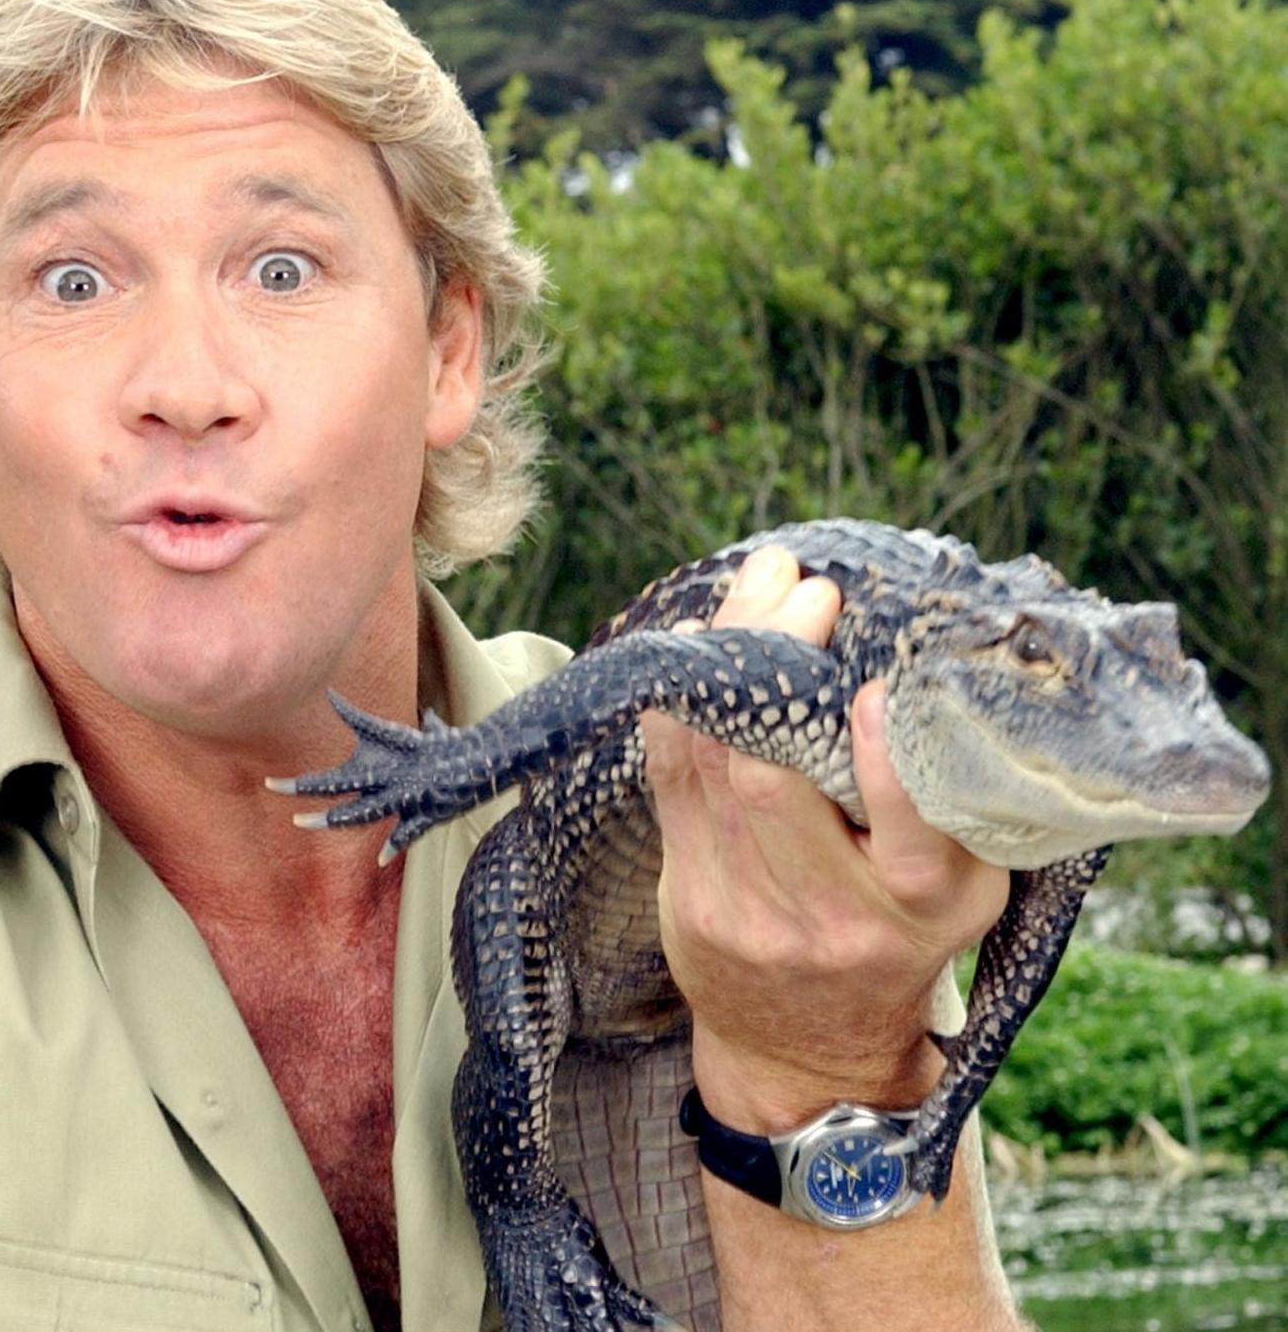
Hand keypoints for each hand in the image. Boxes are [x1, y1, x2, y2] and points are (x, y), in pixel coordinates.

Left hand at [642, 547, 1009, 1126]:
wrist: (809, 1048)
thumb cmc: (902, 939)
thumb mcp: (964, 889)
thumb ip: (958, 799)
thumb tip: (938, 668)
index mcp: (921, 906)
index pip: (907, 830)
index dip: (885, 756)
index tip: (878, 687)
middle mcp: (830, 915)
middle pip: (772, 780)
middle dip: (776, 667)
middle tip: (801, 585)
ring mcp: (744, 908)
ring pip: (709, 766)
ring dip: (724, 664)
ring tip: (755, 588)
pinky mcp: (685, 894)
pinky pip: (668, 778)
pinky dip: (680, 704)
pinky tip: (698, 646)